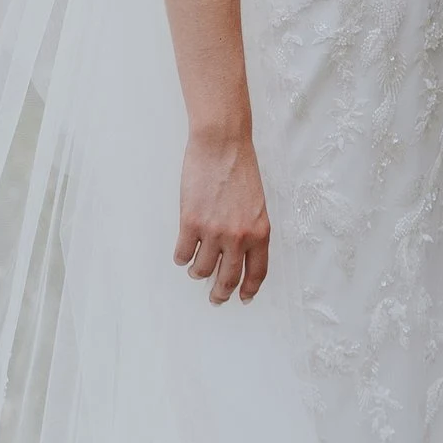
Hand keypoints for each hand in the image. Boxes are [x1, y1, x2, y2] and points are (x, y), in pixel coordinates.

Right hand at [175, 127, 269, 303]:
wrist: (222, 144)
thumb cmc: (240, 167)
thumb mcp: (257, 204)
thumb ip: (250, 229)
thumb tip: (238, 253)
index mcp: (260, 232)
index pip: (257, 272)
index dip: (249, 289)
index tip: (243, 297)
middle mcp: (239, 237)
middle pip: (228, 278)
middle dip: (221, 293)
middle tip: (216, 298)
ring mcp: (214, 231)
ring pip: (202, 269)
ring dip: (197, 272)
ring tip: (196, 269)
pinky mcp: (191, 222)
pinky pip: (183, 253)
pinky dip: (182, 257)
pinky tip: (182, 254)